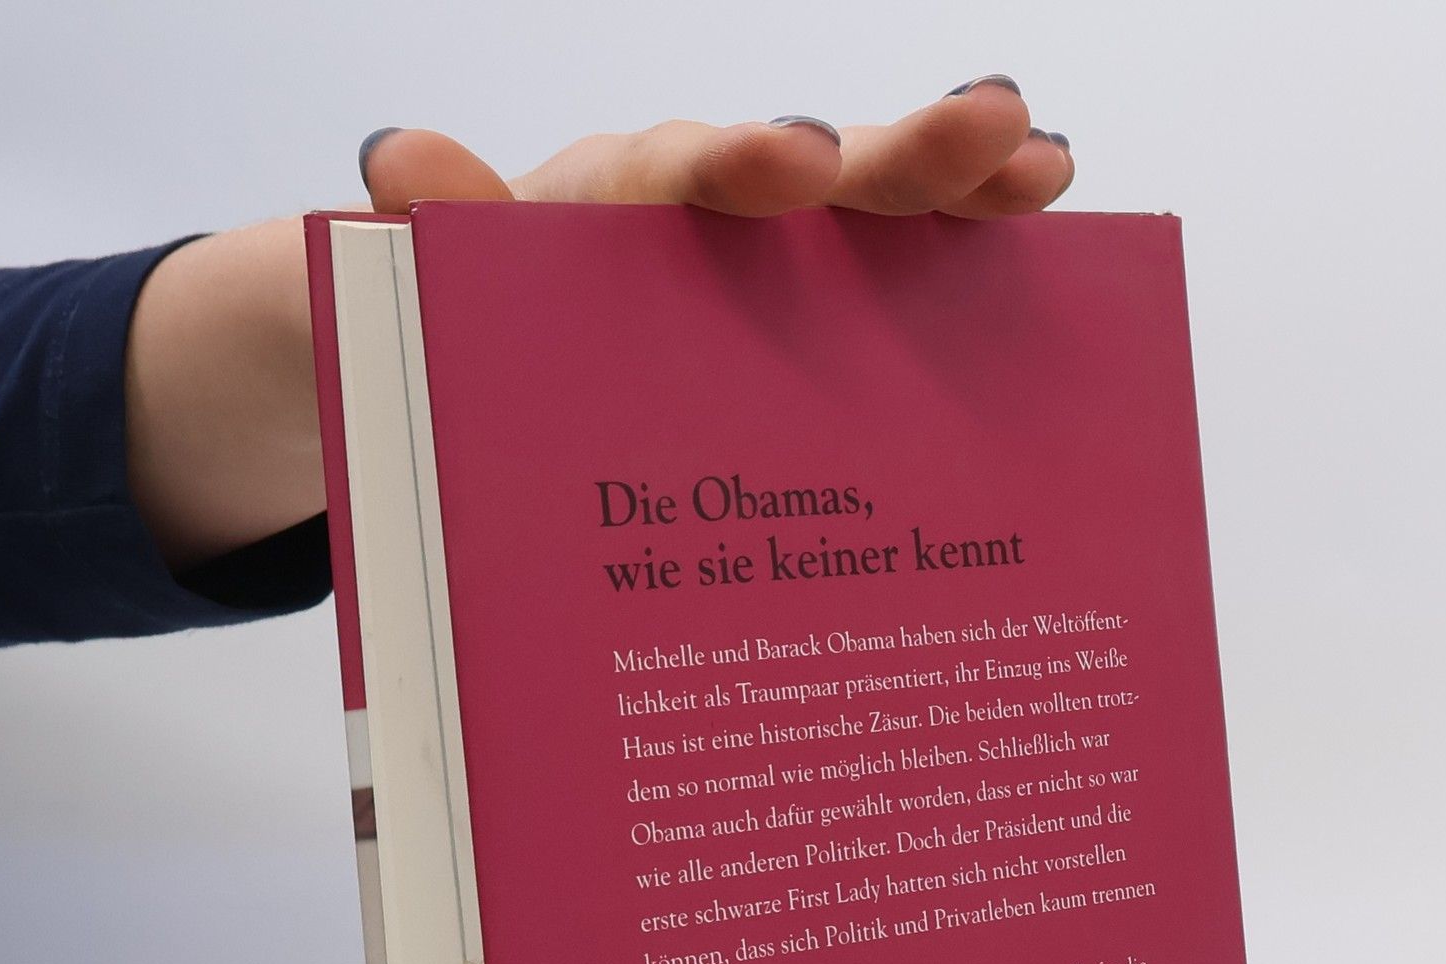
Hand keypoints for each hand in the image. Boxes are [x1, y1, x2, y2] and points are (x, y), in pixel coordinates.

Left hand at [127, 81, 1071, 571]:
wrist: (494, 353)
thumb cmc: (475, 319)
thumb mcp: (436, 290)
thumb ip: (439, 238)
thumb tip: (401, 160)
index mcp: (616, 206)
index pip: (677, 172)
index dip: (738, 167)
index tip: (796, 163)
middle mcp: (708, 211)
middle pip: (812, 172)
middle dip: (897, 155)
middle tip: (985, 128)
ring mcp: (774, 259)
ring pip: (874, 218)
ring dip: (958, 192)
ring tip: (1043, 165)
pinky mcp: (809, 311)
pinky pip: (893, 288)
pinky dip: (960, 265)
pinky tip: (1039, 254)